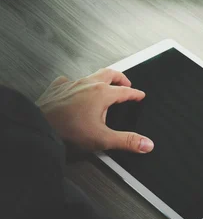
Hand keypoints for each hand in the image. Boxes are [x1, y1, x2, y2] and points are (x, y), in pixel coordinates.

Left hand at [38, 69, 153, 153]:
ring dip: (101, 78)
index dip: (135, 94)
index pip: (125, 91)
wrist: (38, 127)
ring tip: (104, 84)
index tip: (140, 95)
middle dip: (120, 78)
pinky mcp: (57, 88)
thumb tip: (147, 144)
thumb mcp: (102, 139)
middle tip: (126, 83)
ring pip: (91, 75)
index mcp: (102, 94)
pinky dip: (75, 83)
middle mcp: (88, 84)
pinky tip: (74, 89)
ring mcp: (71, 84)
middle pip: (110, 74)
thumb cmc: (67, 132)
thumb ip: (127, 141)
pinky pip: (69, 80)